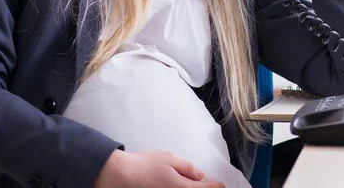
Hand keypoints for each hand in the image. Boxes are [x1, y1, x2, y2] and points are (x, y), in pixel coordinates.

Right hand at [95, 149, 224, 187]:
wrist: (121, 176)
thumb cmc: (145, 165)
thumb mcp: (169, 158)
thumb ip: (186, 167)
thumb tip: (200, 175)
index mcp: (180, 187)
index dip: (214, 187)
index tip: (222, 185)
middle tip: (211, 184)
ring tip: (194, 182)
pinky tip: (181, 184)